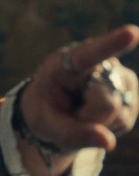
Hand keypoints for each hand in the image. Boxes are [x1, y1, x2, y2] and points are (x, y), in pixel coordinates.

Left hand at [21, 24, 138, 152]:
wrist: (55, 111)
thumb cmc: (45, 110)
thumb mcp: (45, 124)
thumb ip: (71, 133)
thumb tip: (109, 142)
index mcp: (69, 61)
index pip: (91, 53)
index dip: (111, 44)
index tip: (132, 33)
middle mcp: (101, 64)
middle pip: (106, 103)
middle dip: (87, 119)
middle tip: (70, 113)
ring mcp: (122, 77)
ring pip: (118, 114)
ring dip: (97, 124)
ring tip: (81, 112)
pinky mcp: (133, 93)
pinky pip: (124, 121)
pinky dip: (108, 127)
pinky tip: (96, 117)